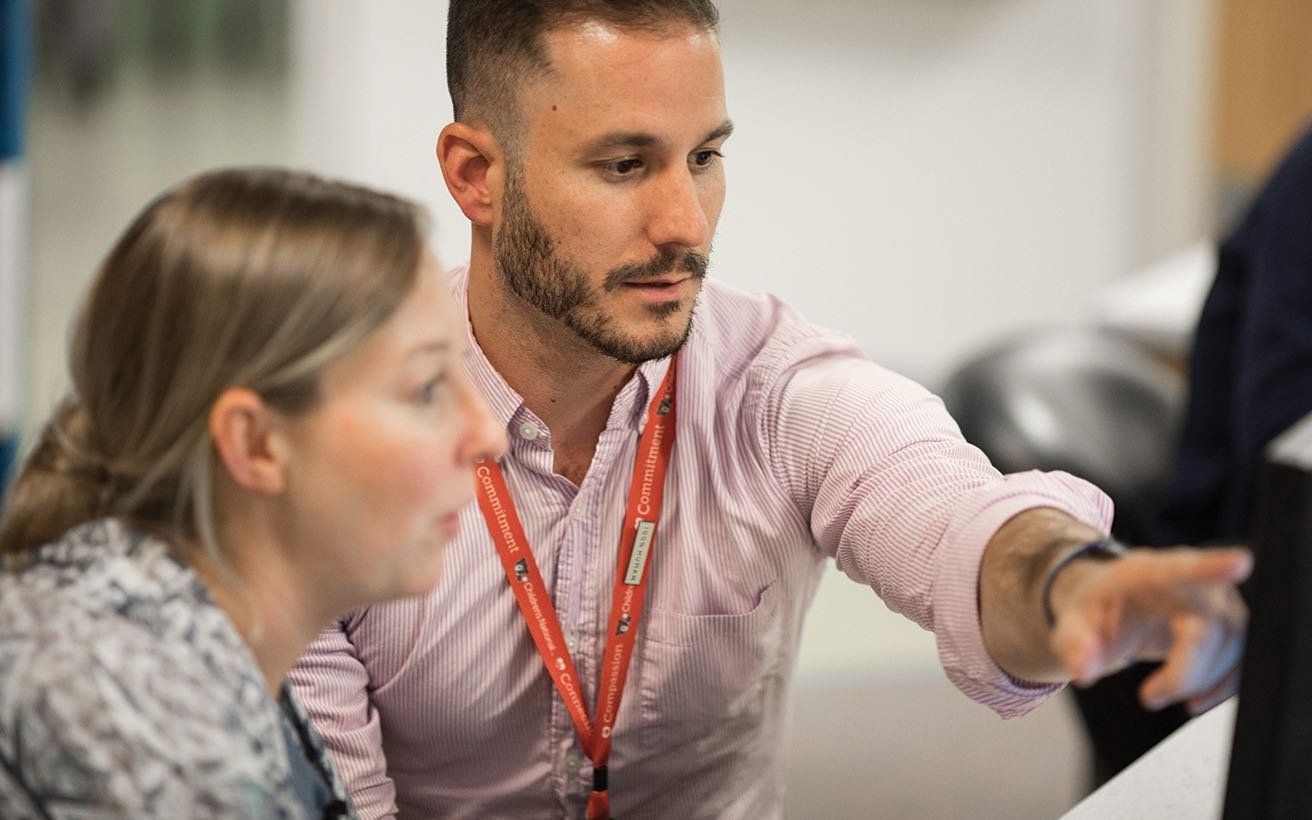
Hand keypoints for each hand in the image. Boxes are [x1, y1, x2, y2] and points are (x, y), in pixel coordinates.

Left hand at [1047, 546, 1250, 714]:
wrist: (1110, 607)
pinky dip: (1222, 686)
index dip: (1212, 566)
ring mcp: (1214, 598)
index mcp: (1145, 572)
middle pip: (1213, 624)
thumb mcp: (1071, 625)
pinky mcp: (1227, 622)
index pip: (1181, 567)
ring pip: (1233, 643)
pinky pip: (1241, 657)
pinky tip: (1196, 699)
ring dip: (1203, 682)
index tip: (1239, 563)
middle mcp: (1188, 580)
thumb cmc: (1094, 610)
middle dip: (1187, 672)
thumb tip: (1083, 671)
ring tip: (1160, 694)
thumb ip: (1074, 646)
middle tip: (1150, 696)